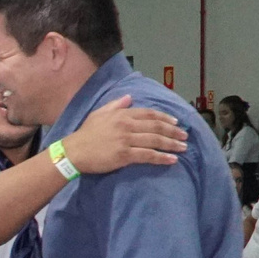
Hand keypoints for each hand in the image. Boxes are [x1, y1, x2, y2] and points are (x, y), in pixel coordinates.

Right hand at [61, 95, 188, 175]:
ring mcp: (126, 140)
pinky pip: (148, 156)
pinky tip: (171, 160)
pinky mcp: (124, 155)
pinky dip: (161, 158)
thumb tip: (128, 97)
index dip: (165, 117)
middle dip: (173, 131)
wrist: (74, 152)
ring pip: (155, 140)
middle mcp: (126, 125)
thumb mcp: (99, 114)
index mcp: (122, 114)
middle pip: (156, 126)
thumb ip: (115, 105)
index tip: (176, 122)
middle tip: (184, 136)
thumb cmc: (85, 134)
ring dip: (171, 144)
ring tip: (183, 148)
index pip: (149, 113)